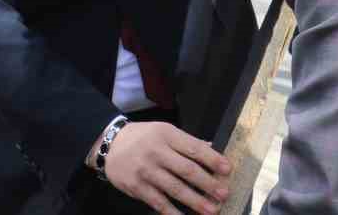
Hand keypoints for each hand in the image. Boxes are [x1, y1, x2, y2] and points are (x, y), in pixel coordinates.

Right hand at [95, 121, 230, 214]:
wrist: (109, 144)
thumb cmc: (142, 137)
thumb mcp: (163, 131)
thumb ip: (186, 141)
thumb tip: (211, 147)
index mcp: (167, 134)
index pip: (194, 148)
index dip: (212, 159)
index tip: (227, 169)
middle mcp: (157, 152)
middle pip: (187, 170)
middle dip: (208, 183)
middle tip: (223, 193)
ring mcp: (146, 170)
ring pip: (175, 188)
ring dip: (195, 201)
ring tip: (211, 209)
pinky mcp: (137, 186)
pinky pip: (158, 202)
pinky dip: (173, 212)